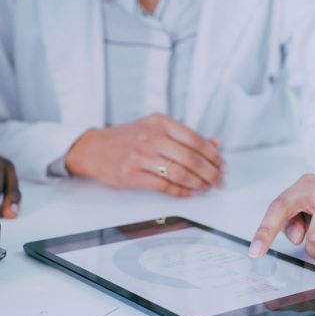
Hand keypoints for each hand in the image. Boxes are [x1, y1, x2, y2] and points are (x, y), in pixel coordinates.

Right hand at [64, 114, 223, 196]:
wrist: (92, 149)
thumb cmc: (125, 139)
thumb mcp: (154, 129)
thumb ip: (184, 136)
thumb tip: (215, 144)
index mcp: (159, 122)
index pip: (195, 139)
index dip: (213, 155)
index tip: (222, 165)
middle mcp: (151, 137)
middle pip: (191, 158)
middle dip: (210, 173)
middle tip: (219, 181)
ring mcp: (140, 156)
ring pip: (180, 174)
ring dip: (199, 184)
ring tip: (207, 188)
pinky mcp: (132, 175)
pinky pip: (164, 186)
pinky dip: (181, 192)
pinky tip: (190, 193)